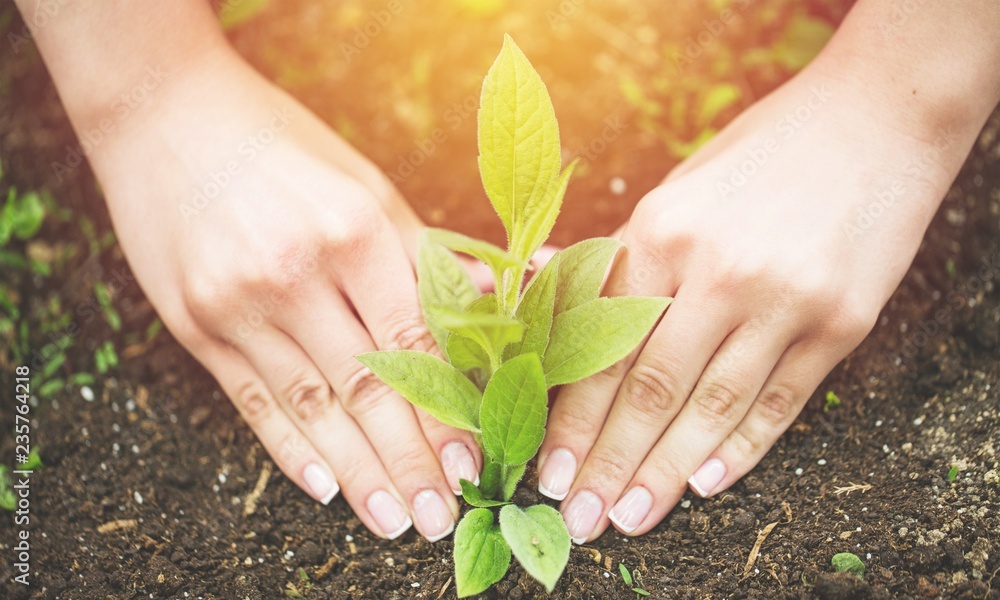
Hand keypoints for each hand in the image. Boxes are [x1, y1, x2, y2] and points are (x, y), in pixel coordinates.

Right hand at [89, 52, 480, 541]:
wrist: (163, 114)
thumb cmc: (284, 146)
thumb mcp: (366, 186)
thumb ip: (428, 255)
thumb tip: (505, 296)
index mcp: (352, 231)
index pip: (413, 343)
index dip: (446, 411)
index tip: (475, 462)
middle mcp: (294, 274)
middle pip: (366, 389)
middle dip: (409, 461)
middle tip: (442, 516)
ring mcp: (237, 304)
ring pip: (312, 408)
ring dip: (357, 473)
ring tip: (393, 521)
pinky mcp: (195, 325)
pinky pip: (250, 402)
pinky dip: (290, 449)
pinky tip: (323, 487)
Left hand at [536, 66, 969, 541]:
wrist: (874, 119)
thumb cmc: (757, 157)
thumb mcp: (675, 192)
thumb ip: (619, 260)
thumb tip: (550, 301)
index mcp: (661, 232)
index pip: (602, 348)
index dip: (573, 419)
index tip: (548, 471)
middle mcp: (719, 271)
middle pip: (651, 390)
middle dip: (610, 463)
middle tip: (579, 520)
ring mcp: (785, 299)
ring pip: (713, 407)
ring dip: (668, 472)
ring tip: (634, 516)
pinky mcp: (841, 321)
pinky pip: (782, 401)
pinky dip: (742, 447)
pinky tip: (707, 482)